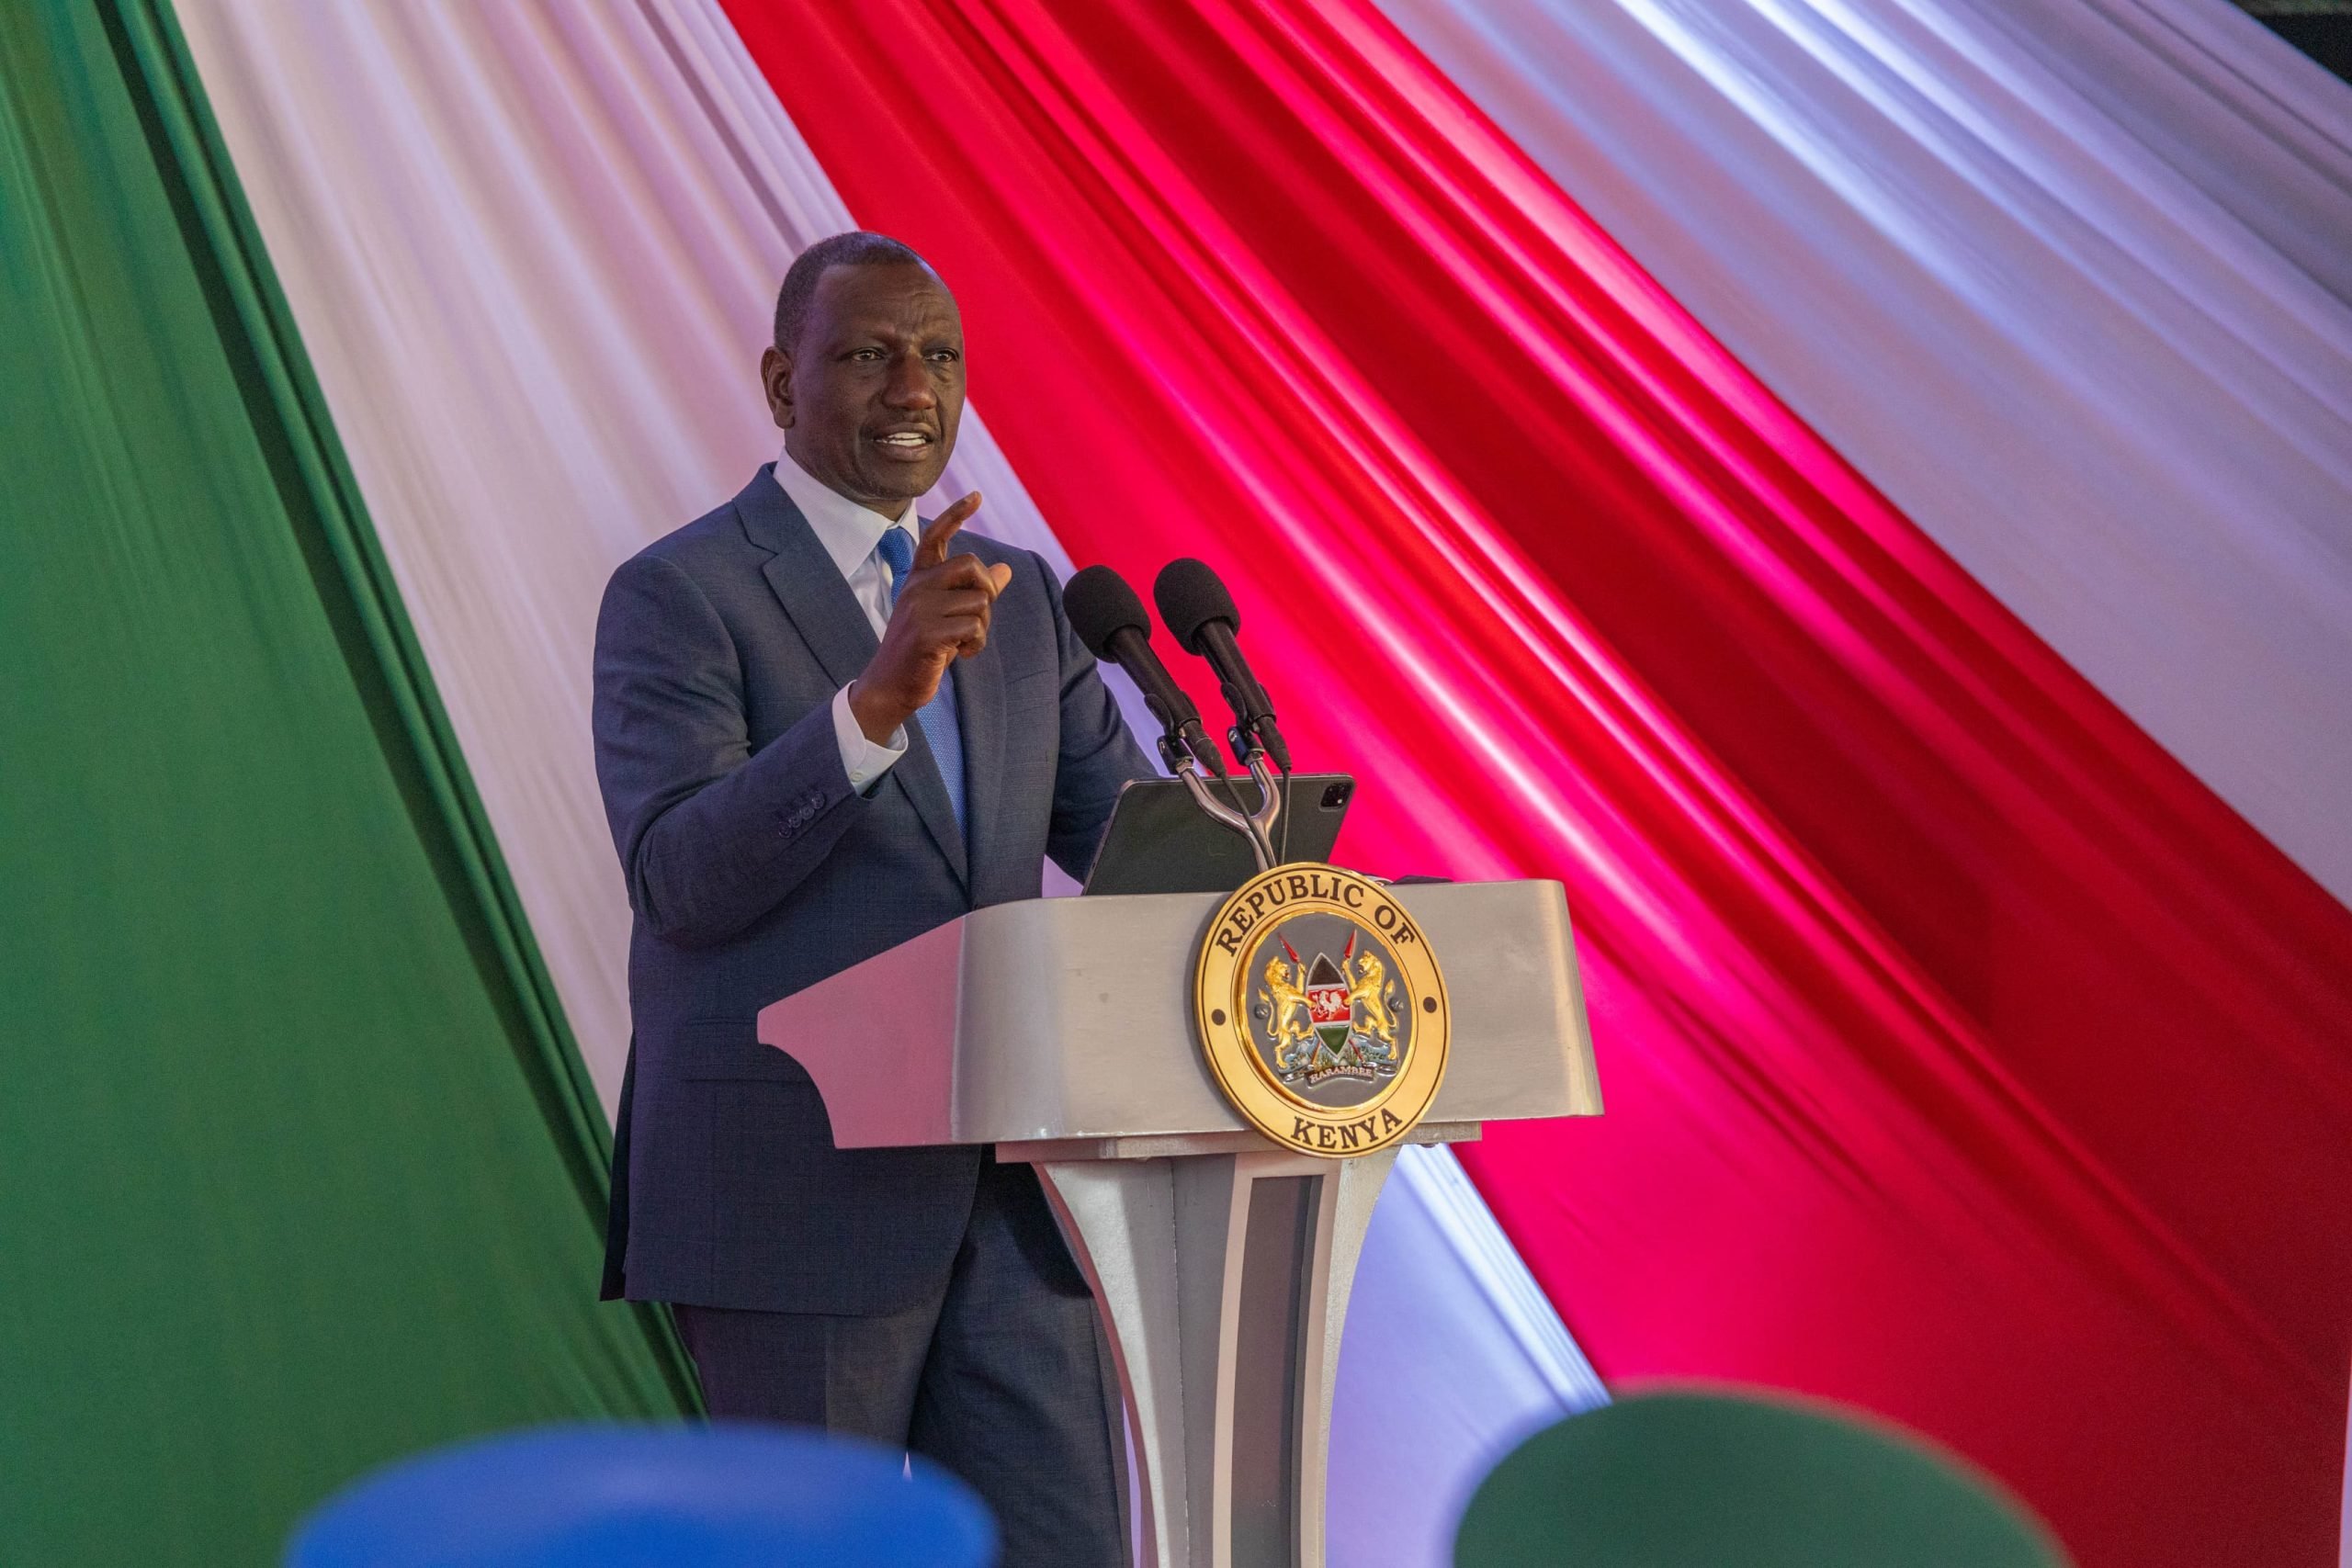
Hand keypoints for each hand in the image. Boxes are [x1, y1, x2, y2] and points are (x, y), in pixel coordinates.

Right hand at [848, 492, 1013, 742]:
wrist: (891, 686)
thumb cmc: (922, 649)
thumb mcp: (946, 614)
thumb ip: (973, 591)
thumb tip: (1006, 568)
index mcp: (919, 578)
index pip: (936, 537)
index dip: (956, 515)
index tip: (976, 495)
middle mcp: (917, 587)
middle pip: (972, 566)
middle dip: (988, 591)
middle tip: (979, 617)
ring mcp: (919, 609)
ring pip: (979, 602)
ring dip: (982, 627)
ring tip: (963, 642)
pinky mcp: (926, 633)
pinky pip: (973, 627)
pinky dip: (976, 644)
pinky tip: (960, 654)